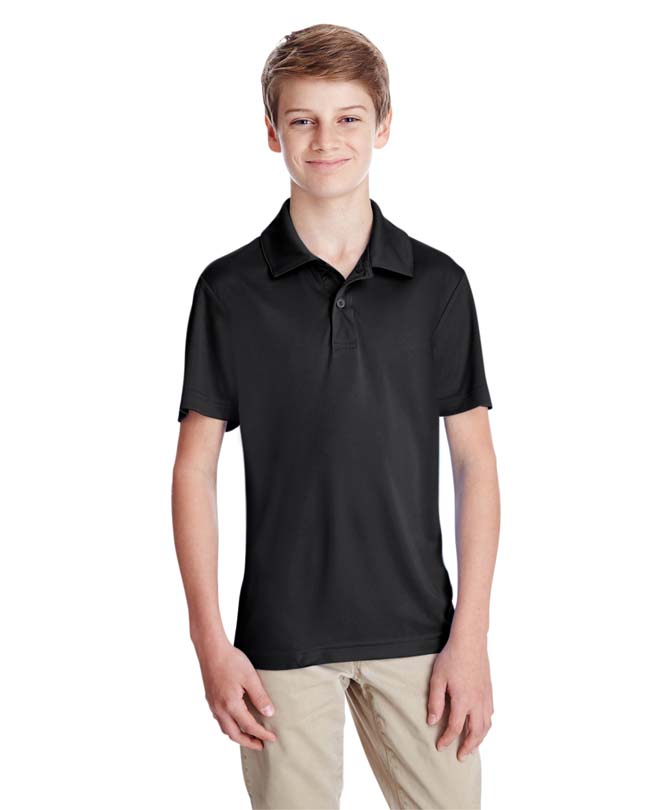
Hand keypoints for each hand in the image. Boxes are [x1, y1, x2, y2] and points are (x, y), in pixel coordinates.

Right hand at [196, 640, 278, 749]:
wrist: (211, 650)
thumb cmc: (231, 661)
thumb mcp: (250, 677)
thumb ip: (260, 697)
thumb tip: (269, 714)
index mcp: (231, 705)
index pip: (249, 726)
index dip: (262, 734)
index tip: (272, 739)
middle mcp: (220, 709)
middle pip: (234, 734)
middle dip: (248, 742)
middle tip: (260, 745)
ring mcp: (213, 705)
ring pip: (225, 728)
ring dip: (238, 735)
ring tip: (249, 736)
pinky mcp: (210, 699)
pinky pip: (220, 720)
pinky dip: (230, 726)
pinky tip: (236, 720)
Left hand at [426, 637, 493, 760]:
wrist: (470, 641)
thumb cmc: (451, 658)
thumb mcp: (437, 679)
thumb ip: (435, 701)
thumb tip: (432, 722)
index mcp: (463, 700)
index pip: (455, 728)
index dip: (447, 740)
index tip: (440, 747)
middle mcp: (477, 702)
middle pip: (475, 732)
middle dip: (468, 747)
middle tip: (461, 757)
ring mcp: (485, 697)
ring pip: (486, 725)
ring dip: (479, 739)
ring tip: (472, 746)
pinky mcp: (489, 690)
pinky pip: (490, 713)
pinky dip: (486, 724)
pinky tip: (481, 725)